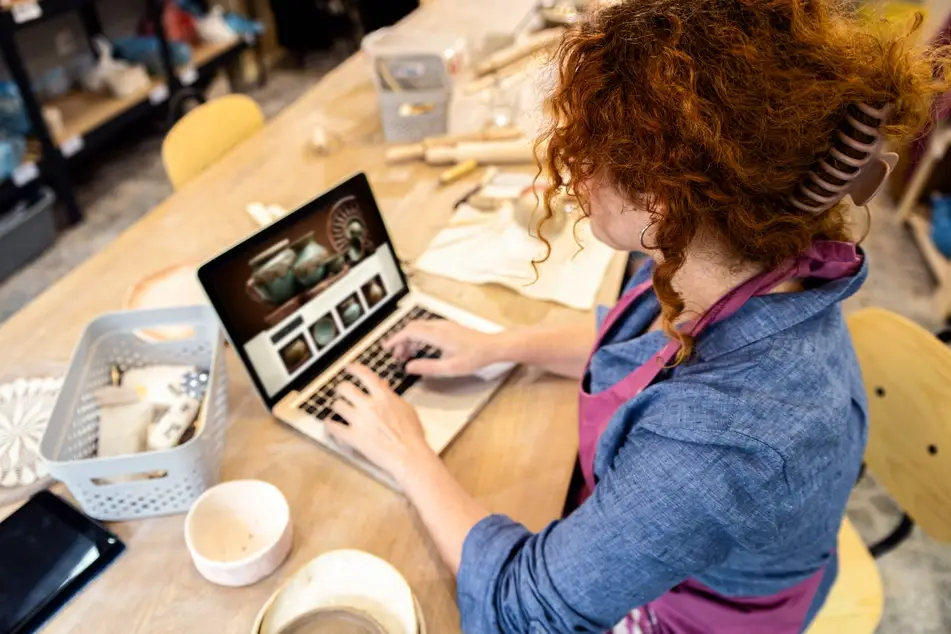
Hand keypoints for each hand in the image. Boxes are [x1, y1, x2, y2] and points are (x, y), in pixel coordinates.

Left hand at [326, 364, 433, 481]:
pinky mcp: (353, 437)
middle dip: (341, 388)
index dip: (354, 369)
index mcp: (384, 397)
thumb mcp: (406, 409)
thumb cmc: (412, 435)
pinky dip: (329, 425)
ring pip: (337, 405)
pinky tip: (330, 425)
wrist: (409, 455)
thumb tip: (382, 385)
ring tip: (339, 408)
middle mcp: (369, 406)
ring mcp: (360, 421)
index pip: (365, 375)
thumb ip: (392, 396)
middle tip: (341, 391)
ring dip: (336, 406)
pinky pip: (333, 427)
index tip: (349, 368)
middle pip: (345, 388)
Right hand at [385, 320, 502, 376]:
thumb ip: (428, 367)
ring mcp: (445, 326)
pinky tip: (420, 350)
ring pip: (420, 328)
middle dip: (401, 340)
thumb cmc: (475, 357)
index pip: (410, 332)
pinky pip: (428, 329)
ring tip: (406, 355)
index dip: (396, 339)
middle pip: (413, 328)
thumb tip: (409, 367)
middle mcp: (439, 326)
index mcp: (437, 334)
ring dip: (410, 340)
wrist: (493, 347)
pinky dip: (419, 338)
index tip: (387, 347)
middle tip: (396, 355)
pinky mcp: (449, 328)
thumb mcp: (450, 368)